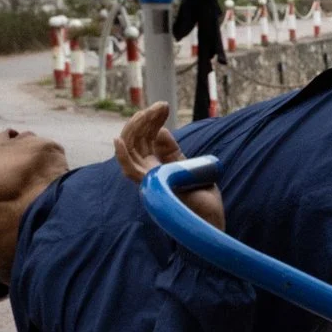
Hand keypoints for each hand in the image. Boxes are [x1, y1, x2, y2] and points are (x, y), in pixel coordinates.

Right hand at [114, 103, 224, 229]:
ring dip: (137, 128)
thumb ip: (174, 153)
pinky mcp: (151, 189)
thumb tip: (162, 131)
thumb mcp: (189, 170)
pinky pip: (130, 171)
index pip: (145, 139)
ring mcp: (147, 181)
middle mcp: (148, 173)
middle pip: (136, 140)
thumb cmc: (202, 203)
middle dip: (145, 120)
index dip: (151, 121)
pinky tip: (119, 140)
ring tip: (150, 113)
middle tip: (161, 106)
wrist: (212, 225)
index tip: (163, 107)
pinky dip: (122, 156)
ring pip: (131, 149)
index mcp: (156, 167)